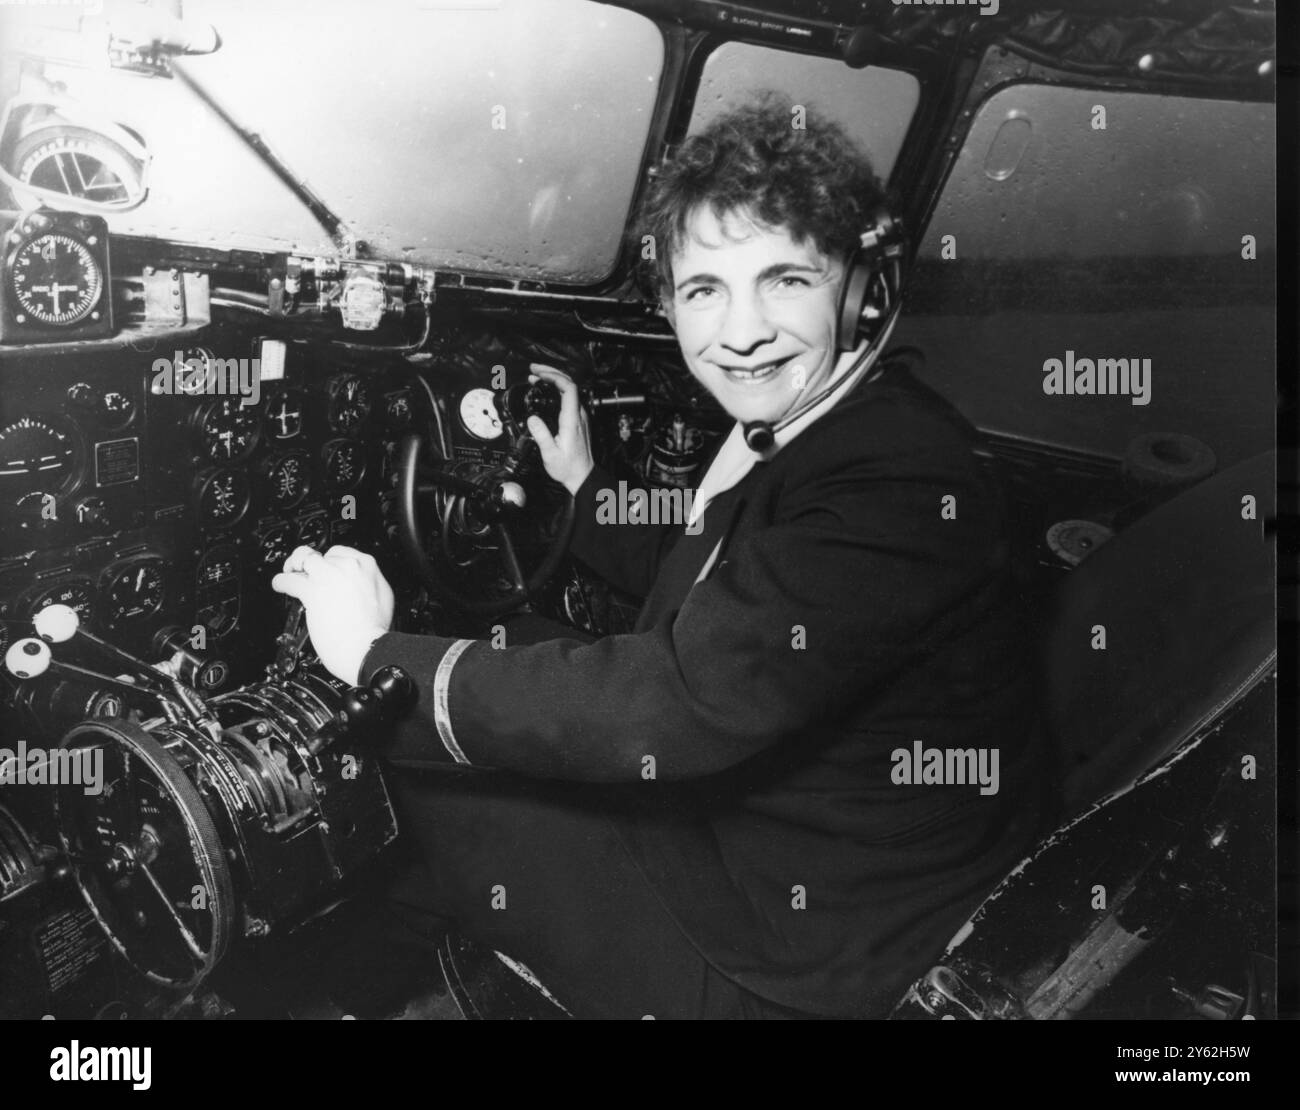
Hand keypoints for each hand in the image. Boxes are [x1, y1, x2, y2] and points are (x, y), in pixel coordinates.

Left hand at [270, 545, 393, 684]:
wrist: (367, 647)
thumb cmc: (375, 630)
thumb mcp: (383, 596)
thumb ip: (367, 583)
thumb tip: (356, 582)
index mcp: (366, 565)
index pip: (339, 553)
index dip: (329, 562)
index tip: (325, 570)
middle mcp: (347, 566)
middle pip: (320, 555)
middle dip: (310, 562)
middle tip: (303, 570)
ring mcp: (328, 577)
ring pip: (303, 559)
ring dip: (293, 566)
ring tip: (289, 573)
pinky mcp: (312, 591)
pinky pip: (289, 580)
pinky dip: (281, 582)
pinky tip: (281, 586)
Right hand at [526, 363, 593, 495]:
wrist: (582, 476)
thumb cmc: (568, 467)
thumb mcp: (550, 454)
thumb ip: (541, 435)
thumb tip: (532, 418)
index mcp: (572, 420)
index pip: (569, 389)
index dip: (554, 377)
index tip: (538, 375)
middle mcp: (578, 415)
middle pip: (569, 384)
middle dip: (551, 372)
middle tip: (533, 369)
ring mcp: (579, 416)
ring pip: (569, 389)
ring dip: (553, 379)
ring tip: (536, 377)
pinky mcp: (577, 420)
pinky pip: (568, 397)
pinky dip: (556, 389)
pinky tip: (545, 390)